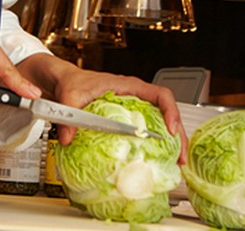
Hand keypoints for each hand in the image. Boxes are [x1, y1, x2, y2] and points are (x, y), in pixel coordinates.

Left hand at [17, 55, 187, 163]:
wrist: (64, 82)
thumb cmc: (73, 82)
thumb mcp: (70, 96)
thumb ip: (69, 116)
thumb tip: (68, 138)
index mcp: (128, 87)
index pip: (160, 94)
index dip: (170, 111)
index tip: (172, 130)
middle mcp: (135, 97)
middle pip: (167, 113)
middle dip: (178, 134)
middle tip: (179, 156)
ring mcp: (133, 109)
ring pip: (161, 123)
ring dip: (171, 142)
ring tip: (175, 162)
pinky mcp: (127, 120)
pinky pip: (148, 131)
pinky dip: (155, 145)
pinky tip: (156, 160)